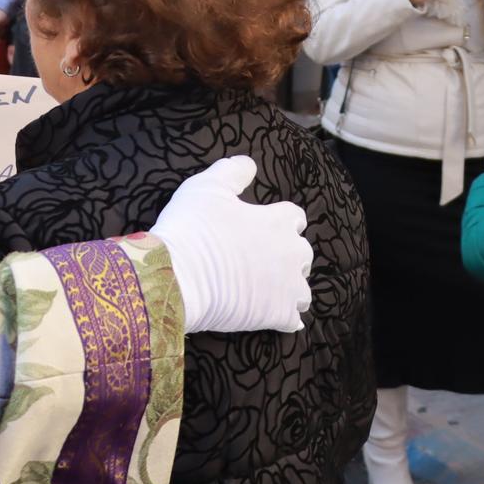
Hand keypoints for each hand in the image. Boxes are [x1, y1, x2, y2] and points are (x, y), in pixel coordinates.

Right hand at [150, 157, 312, 334]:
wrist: (179, 276)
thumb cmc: (192, 228)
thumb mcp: (207, 187)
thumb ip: (232, 172)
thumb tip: (248, 162)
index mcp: (279, 221)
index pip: (295, 217)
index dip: (282, 221)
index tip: (267, 225)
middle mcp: (291, 253)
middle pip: (304, 255)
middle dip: (289, 257)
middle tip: (264, 261)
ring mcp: (287, 287)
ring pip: (303, 291)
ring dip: (291, 290)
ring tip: (271, 292)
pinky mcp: (276, 315)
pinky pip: (292, 320)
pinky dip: (286, 319)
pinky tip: (277, 319)